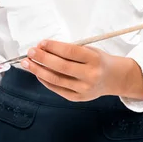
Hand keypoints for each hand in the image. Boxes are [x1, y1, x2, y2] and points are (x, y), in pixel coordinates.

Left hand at [19, 39, 142, 101]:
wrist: (114, 78)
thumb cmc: (98, 61)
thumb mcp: (90, 50)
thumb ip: (69, 50)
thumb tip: (43, 49)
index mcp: (94, 59)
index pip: (70, 52)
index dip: (53, 47)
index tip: (40, 43)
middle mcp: (90, 75)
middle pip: (61, 67)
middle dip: (42, 58)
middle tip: (30, 52)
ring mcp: (84, 89)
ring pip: (56, 80)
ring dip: (38, 71)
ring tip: (28, 63)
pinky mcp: (78, 98)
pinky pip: (57, 89)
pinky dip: (45, 81)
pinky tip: (38, 73)